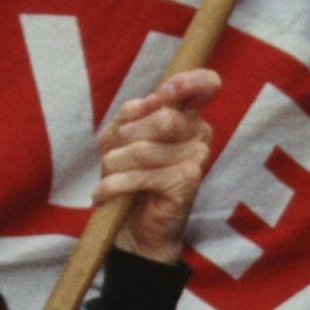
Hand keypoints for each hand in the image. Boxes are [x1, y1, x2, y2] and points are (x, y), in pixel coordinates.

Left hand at [93, 67, 225, 262]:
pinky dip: (114, 185)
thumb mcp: (121, 138)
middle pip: (163, 118)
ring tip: (107, 176)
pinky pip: (143, 175)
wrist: (135, 227)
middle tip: (113, 153)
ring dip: (115, 163)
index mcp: (188, 116)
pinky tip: (103, 194)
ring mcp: (197, 159)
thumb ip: (131, 115)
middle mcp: (199, 134)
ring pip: (146, 149)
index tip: (166, 93)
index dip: (188, 82)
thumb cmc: (130, 176)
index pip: (206, 85)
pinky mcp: (188, 183)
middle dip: (127, 135)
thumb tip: (147, 102)